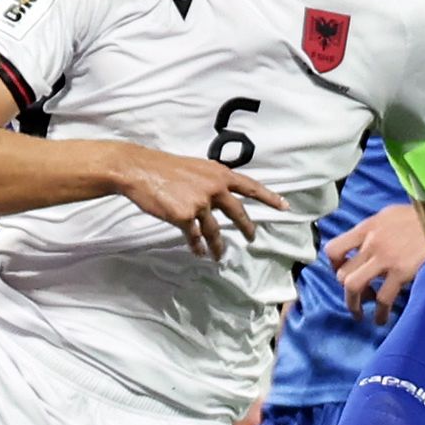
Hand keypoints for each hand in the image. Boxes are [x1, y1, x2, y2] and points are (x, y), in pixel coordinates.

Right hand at [108, 146, 286, 260]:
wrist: (140, 170)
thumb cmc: (163, 168)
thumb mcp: (195, 168)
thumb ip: (210, 182)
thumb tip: (218, 198)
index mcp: (218, 174)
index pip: (250, 186)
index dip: (268, 197)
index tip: (285, 206)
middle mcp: (214, 188)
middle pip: (237, 213)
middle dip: (247, 228)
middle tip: (252, 239)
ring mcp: (200, 203)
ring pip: (215, 231)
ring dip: (218, 246)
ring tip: (219, 256)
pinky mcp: (184, 216)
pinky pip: (194, 237)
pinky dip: (197, 246)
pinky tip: (199, 252)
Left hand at [327, 201, 424, 319]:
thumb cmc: (424, 218)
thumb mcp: (393, 215)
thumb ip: (376, 230)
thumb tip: (365, 245)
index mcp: (367, 227)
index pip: (334, 249)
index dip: (334, 267)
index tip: (343, 274)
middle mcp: (371, 242)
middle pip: (342, 273)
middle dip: (346, 290)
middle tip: (357, 297)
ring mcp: (385, 257)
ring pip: (353, 286)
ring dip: (354, 304)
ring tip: (360, 314)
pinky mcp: (401, 271)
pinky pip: (382, 298)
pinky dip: (380, 313)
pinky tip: (383, 318)